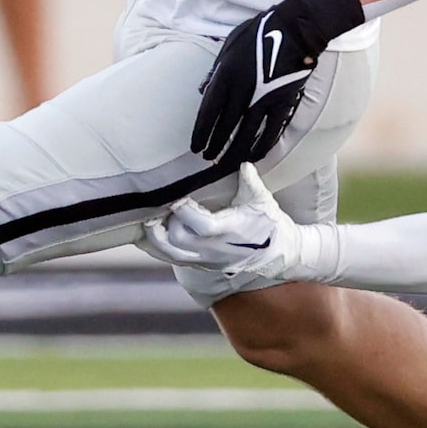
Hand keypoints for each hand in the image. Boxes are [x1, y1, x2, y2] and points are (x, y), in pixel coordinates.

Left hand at [141, 165, 329, 286]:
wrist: (278, 253)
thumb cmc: (271, 224)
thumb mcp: (264, 200)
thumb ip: (251, 181)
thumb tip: (242, 162)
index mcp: (231, 231)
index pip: (201, 225)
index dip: (185, 212)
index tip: (178, 198)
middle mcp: (216, 249)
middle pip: (179, 240)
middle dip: (165, 221)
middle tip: (157, 204)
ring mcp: (207, 260)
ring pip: (171, 254)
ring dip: (155, 238)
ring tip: (148, 221)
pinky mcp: (202, 265)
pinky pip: (172, 260)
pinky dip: (158, 249)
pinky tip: (150, 236)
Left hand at [192, 0, 367, 167]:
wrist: (295, 30)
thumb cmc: (259, 33)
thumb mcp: (228, 46)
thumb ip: (215, 70)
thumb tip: (204, 91)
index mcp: (225, 76)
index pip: (208, 113)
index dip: (200, 133)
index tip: (195, 147)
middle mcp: (242, 91)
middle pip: (224, 127)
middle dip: (214, 146)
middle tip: (207, 159)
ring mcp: (264, 99)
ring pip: (245, 134)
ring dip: (233, 152)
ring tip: (225, 164)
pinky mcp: (283, 103)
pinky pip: (270, 131)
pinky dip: (261, 147)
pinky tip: (254, 157)